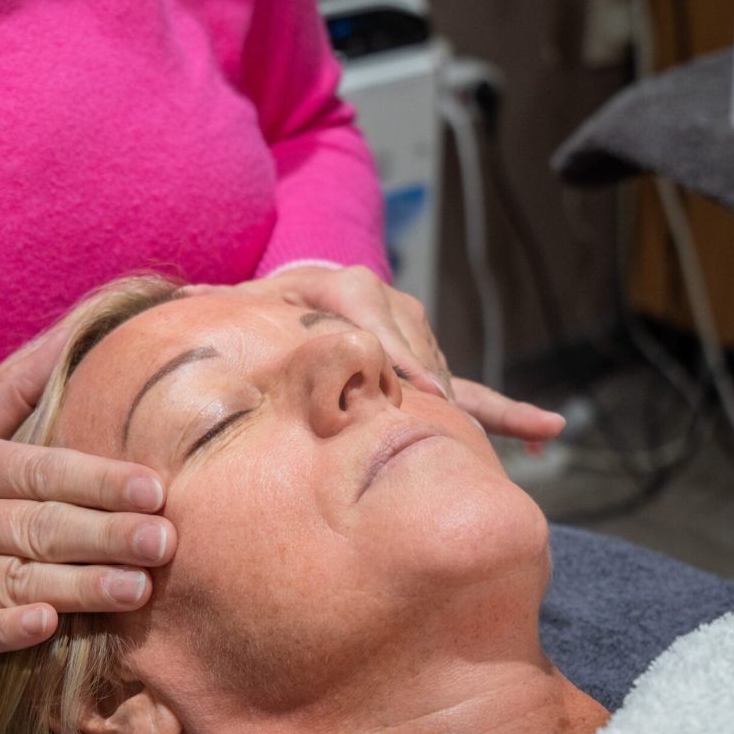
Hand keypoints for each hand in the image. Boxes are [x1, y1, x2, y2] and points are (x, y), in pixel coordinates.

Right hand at [0, 322, 176, 668]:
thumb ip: (14, 390)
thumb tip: (73, 336)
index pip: (40, 470)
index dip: (99, 480)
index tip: (154, 489)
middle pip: (35, 525)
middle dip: (104, 534)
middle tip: (163, 541)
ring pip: (10, 579)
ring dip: (75, 586)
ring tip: (135, 589)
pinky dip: (1, 630)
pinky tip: (46, 626)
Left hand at [191, 265, 564, 441]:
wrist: (305, 295)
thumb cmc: (272, 304)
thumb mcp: (251, 298)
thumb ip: (225, 302)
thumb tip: (187, 294)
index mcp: (347, 290)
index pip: (376, 319)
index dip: (395, 354)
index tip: (416, 390)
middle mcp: (391, 310)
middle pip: (416, 351)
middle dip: (423, 387)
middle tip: (436, 424)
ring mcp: (416, 340)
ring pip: (442, 375)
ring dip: (460, 407)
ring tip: (487, 444)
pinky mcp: (430, 368)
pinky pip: (474, 394)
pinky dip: (508, 413)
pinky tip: (546, 431)